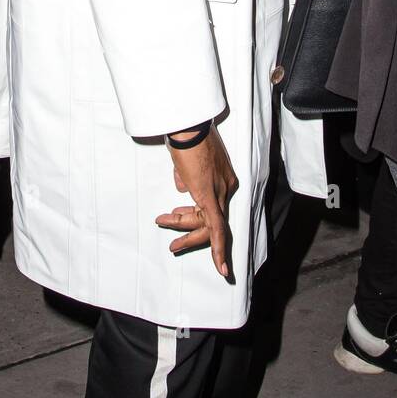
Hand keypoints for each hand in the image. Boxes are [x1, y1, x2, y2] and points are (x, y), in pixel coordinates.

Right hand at [155, 125, 237, 278]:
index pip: (212, 207)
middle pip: (212, 220)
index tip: (183, 223)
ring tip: (171, 243)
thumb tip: (182, 188)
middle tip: (174, 244)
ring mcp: (219, 193)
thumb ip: (186, 177)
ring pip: (208, 227)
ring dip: (188, 237)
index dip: (194, 217)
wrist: (187, 128)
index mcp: (223, 179)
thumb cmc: (185, 137)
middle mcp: (225, 187)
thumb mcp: (185, 161)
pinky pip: (218, 229)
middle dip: (191, 234)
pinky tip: (222, 269)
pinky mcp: (210, 197)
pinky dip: (220, 250)